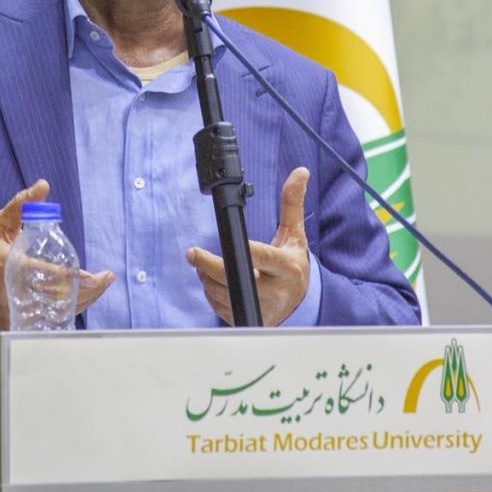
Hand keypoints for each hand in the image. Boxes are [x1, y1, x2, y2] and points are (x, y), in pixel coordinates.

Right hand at [0, 179, 114, 329]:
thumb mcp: (1, 224)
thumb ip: (22, 205)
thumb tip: (43, 185)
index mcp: (5, 266)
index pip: (39, 274)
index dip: (66, 277)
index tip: (91, 276)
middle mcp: (9, 292)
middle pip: (52, 298)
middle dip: (84, 291)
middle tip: (105, 279)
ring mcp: (12, 311)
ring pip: (54, 312)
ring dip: (83, 301)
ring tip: (102, 285)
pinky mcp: (16, 322)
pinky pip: (48, 320)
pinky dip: (68, 310)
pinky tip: (86, 298)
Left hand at [186, 167, 310, 325]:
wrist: (298, 302)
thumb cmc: (292, 263)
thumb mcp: (295, 234)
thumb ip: (292, 203)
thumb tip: (299, 172)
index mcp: (287, 267)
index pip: (262, 257)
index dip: (244, 250)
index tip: (225, 241)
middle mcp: (275, 291)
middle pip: (236, 279)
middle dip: (210, 266)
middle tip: (193, 253)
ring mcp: (260, 308)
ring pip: (222, 292)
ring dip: (207, 276)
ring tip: (202, 263)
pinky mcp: (246, 319)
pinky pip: (219, 306)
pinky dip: (210, 291)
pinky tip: (211, 279)